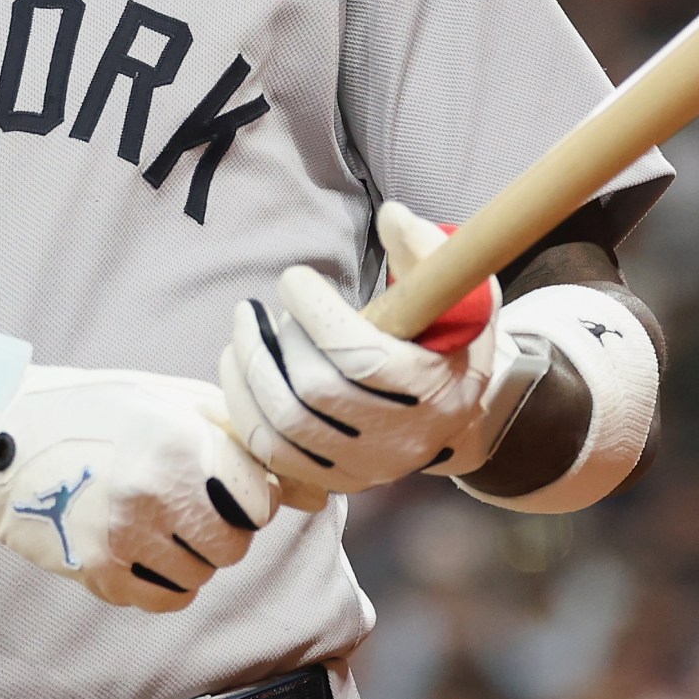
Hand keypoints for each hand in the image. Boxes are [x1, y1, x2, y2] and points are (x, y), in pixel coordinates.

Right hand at [0, 329, 277, 612]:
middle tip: (191, 505)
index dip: (249, 494)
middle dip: (223, 529)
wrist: (3, 439)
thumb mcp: (170, 400)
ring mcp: (123, 537)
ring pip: (202, 576)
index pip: (261, 500)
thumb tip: (315, 493)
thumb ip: (242, 438)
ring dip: (193, 556)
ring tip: (159, 521)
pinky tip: (144, 548)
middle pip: (235, 545)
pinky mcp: (98, 573)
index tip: (226, 484)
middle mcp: (154, 491)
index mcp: (179, 440)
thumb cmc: (98, 411)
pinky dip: (166, 582)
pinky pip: (167, 599)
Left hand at [216, 202, 507, 497]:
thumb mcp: (460, 293)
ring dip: (247, 372)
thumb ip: (428, 251)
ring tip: (241, 334)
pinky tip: (238, 370)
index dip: (316, 314)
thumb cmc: (448, 343)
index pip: (361, 358)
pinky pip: (271, 453)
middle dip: (272, 342)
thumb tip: (391, 217)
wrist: (454, 416)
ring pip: (283, 425)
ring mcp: (365, 466)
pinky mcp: (334, 481)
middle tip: (257, 311)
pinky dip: (243, 408)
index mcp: (433, 389)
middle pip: (313, 392)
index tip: (295, 279)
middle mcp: (400, 437)